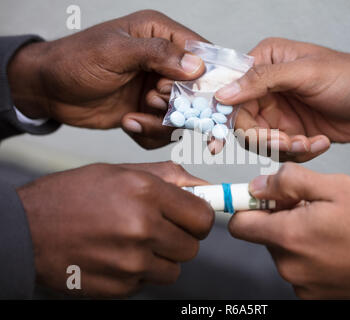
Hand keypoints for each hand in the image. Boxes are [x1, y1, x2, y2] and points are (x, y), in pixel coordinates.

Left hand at [7, 10, 205, 148]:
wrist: (49, 91)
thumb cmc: (75, 61)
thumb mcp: (114, 52)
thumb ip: (156, 54)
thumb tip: (196, 66)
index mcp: (161, 35)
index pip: (202, 53)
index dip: (211, 76)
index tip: (209, 99)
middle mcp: (165, 62)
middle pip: (198, 90)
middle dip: (181, 105)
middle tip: (152, 102)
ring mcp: (158, 88)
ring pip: (184, 115)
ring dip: (161, 123)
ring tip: (133, 117)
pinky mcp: (149, 111)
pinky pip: (165, 130)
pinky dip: (149, 133)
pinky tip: (128, 123)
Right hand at [17, 161, 213, 297]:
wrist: (26, 228)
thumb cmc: (73, 195)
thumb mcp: (121, 171)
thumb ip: (169, 178)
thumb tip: (205, 188)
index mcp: (146, 192)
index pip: (203, 217)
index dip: (200, 218)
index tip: (192, 218)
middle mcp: (141, 228)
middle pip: (192, 247)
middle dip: (180, 238)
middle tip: (158, 229)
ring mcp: (130, 262)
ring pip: (173, 269)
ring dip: (160, 258)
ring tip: (133, 242)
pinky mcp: (118, 287)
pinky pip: (147, 282)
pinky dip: (138, 272)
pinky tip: (116, 256)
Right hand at [215, 38, 349, 161]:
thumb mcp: (307, 72)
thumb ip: (262, 80)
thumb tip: (223, 93)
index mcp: (265, 63)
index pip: (231, 92)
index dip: (224, 116)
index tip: (217, 142)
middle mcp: (267, 89)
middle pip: (243, 123)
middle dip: (264, 139)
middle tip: (286, 143)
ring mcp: (279, 114)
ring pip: (261, 142)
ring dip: (285, 148)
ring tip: (311, 142)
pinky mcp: (292, 133)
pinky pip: (282, 152)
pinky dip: (300, 153)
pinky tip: (321, 142)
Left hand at [229, 163, 349, 298]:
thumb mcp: (336, 187)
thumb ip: (289, 183)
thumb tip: (258, 185)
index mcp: (290, 237)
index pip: (240, 224)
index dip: (246, 205)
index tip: (260, 197)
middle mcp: (290, 267)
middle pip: (265, 235)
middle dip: (281, 217)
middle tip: (314, 207)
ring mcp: (304, 285)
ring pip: (285, 251)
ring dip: (299, 235)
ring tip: (332, 226)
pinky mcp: (316, 296)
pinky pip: (301, 268)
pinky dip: (312, 254)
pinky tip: (337, 245)